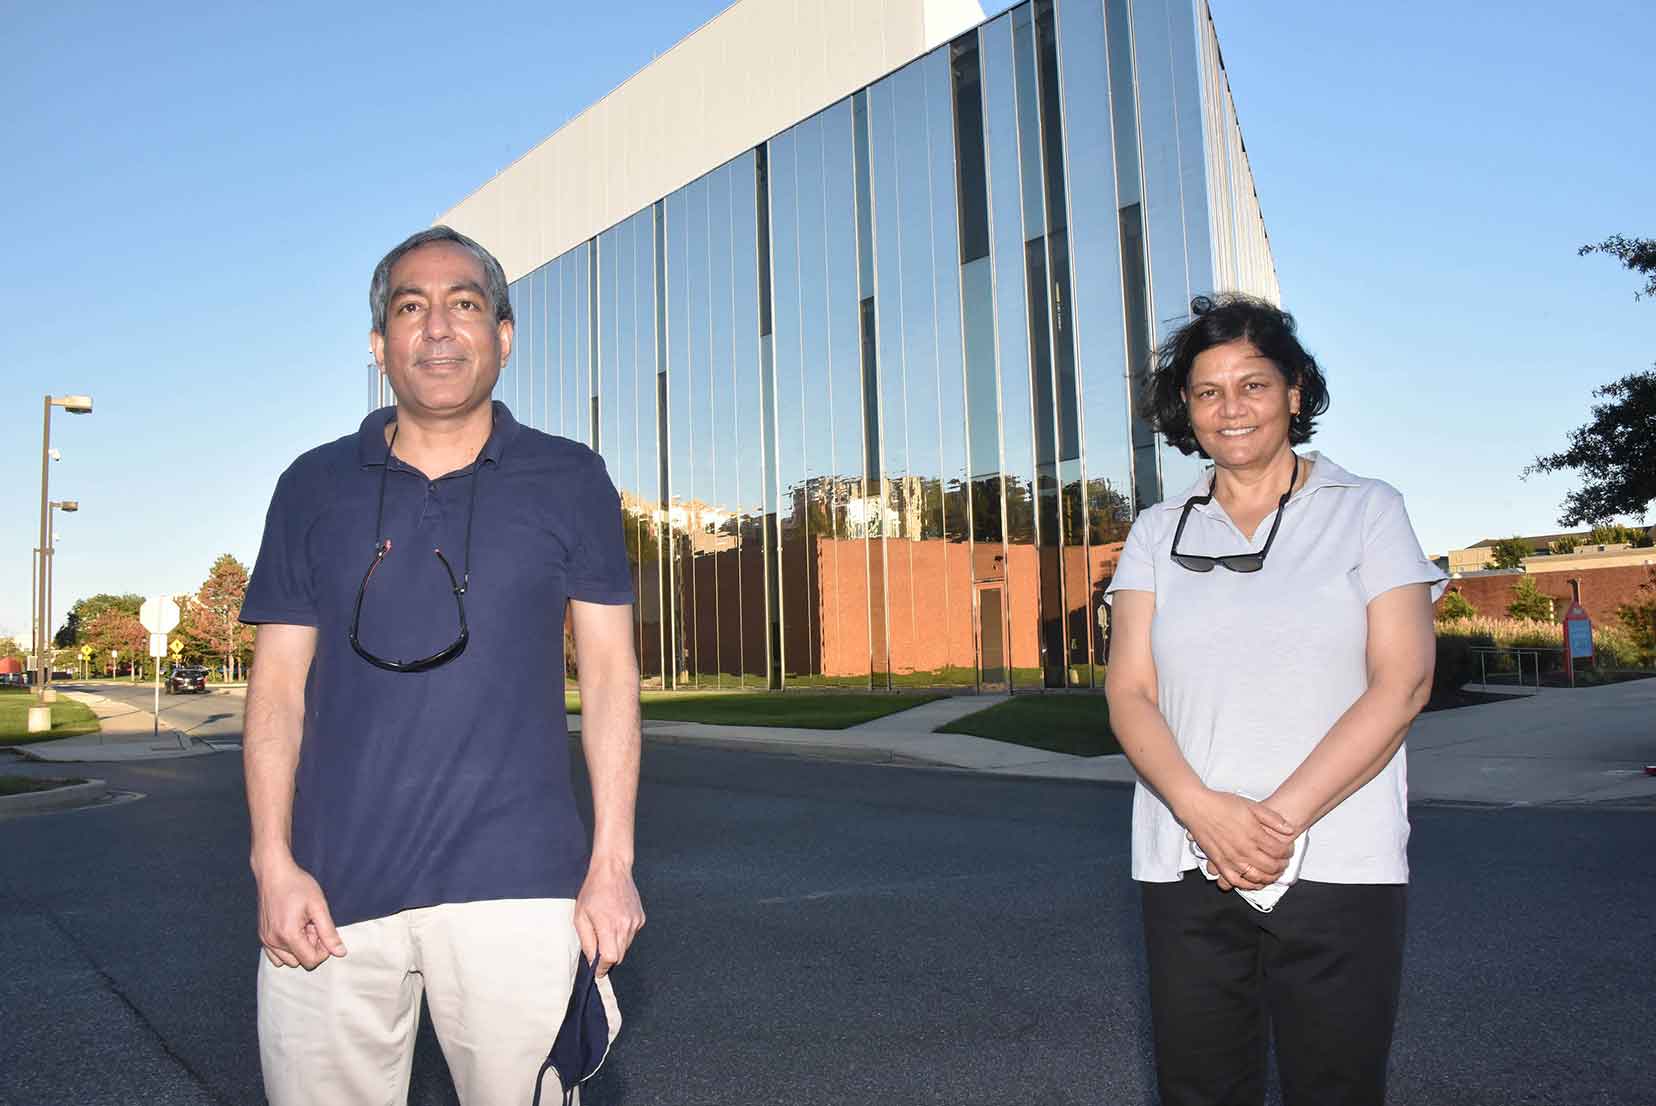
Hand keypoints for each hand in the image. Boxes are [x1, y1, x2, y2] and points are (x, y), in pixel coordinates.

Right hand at [254, 856, 345, 969]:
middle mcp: (273, 941)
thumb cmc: (297, 885)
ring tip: (302, 926)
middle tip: (312, 925)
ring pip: (288, 960)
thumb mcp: (318, 906)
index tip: (322, 930)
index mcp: (288, 935)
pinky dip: (287, 948)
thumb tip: (340, 953)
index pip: (311, 961)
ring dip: (299, 948)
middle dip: (311, 947)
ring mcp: (265, 940)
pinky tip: (293, 930)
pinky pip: (276, 955)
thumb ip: (329, 932)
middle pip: (300, 961)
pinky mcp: (262, 936)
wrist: (274, 873)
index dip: (323, 950)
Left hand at [574, 857, 644, 976]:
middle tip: (598, 949)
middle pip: (619, 956)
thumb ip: (587, 941)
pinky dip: (623, 934)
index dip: (603, 967)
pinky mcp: (641, 918)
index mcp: (609, 926)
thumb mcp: (580, 917)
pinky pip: (631, 935)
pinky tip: (615, 919)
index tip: (598, 971)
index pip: (610, 958)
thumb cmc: (593, 891)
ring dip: (615, 945)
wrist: (613, 870)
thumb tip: (592, 960)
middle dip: (608, 958)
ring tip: (606, 927)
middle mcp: (625, 926)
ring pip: (626, 946)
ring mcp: (635, 922)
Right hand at [1179, 790, 1295, 891]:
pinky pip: (1236, 880)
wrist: (1197, 806)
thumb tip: (1289, 829)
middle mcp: (1244, 848)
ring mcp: (1231, 858)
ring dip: (1269, 878)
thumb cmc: (1222, 804)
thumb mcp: (1251, 805)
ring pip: (1256, 876)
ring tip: (1273, 873)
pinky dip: (1247, 884)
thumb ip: (1272, 818)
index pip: (1279, 851)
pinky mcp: (1219, 862)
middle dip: (1282, 866)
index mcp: (1254, 834)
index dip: (1288, 852)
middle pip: (1271, 866)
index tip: (1288, 850)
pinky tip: (1253, 882)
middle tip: (1283, 863)